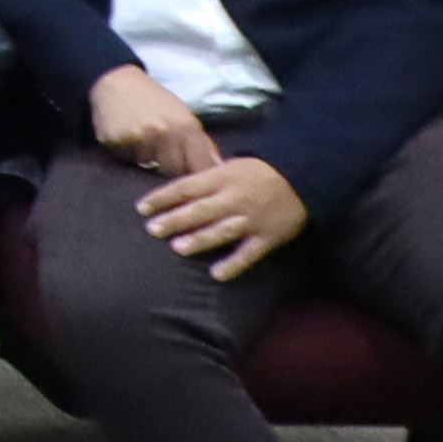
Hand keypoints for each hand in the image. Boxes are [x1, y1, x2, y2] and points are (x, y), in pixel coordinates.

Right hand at [87, 63, 219, 176]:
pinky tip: (126, 136)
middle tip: (161, 154)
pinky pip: (126, 157)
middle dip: (168, 167)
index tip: (192, 173)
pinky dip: (127, 151)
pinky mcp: (117, 140)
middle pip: (172, 170)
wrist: (119, 82)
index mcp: (186, 127)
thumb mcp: (184, 117)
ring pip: (147, 165)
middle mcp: (164, 133)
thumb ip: (202, 144)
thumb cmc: (156, 101)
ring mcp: (140, 137)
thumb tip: (218, 168)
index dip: (197, 173)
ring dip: (145, 158)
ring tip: (141, 141)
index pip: (200, 166)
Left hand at [139, 149, 307, 278]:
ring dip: (200, 239)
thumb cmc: (257, 172)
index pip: (185, 187)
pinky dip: (234, 263)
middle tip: (152, 229)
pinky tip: (216, 274)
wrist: (302, 176)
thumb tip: (173, 191)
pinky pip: (249, 253)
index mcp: (221, 178)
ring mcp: (251, 219)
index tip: (141, 207)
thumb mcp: (228, 167)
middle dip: (175, 220)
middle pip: (200, 210)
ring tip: (178, 248)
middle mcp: (233, 198)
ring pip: (222, 230)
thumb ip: (204, 180)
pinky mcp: (267, 236)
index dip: (162, 197)